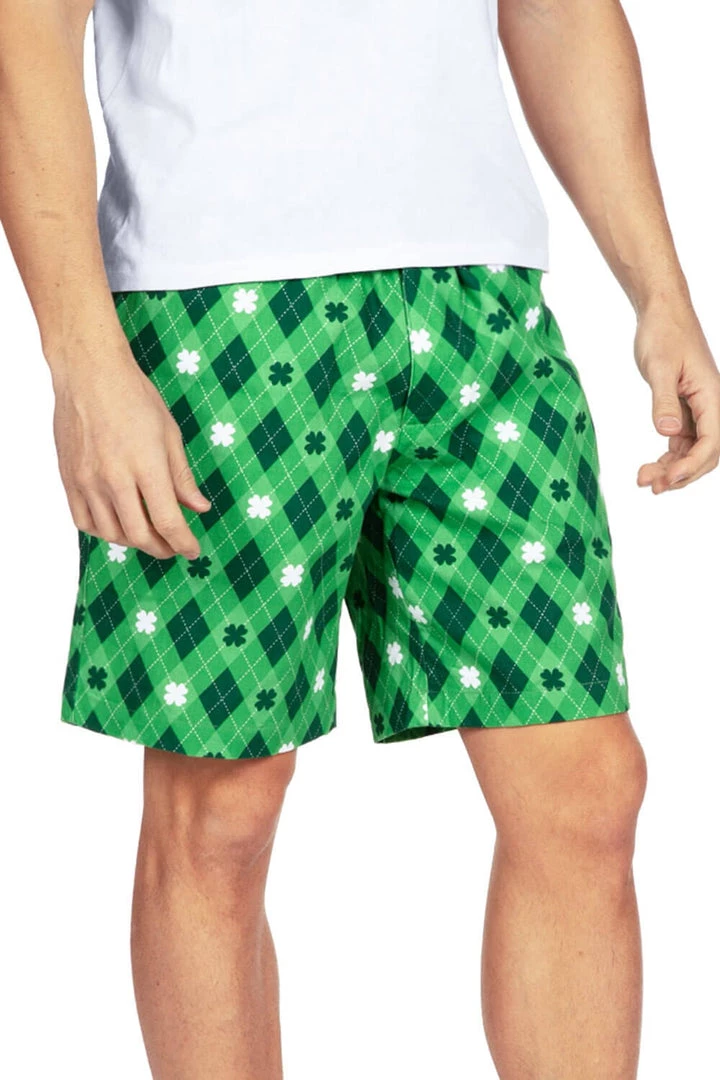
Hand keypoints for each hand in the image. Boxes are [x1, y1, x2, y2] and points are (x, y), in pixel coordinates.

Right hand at [51, 333, 210, 558]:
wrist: (89, 374)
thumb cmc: (133, 396)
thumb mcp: (170, 434)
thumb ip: (182, 476)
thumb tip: (199, 507)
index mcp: (146, 466)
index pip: (168, 521)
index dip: (183, 543)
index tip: (193, 551)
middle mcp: (114, 478)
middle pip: (139, 534)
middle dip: (161, 549)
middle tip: (173, 548)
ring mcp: (87, 480)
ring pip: (110, 533)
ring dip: (133, 542)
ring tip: (148, 537)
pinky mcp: (69, 478)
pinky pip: (84, 521)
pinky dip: (103, 532)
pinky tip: (117, 526)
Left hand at [635, 301, 719, 493]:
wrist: (662, 314)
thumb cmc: (664, 334)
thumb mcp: (659, 367)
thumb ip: (664, 400)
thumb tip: (668, 432)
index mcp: (713, 396)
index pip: (712, 442)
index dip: (691, 466)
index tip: (667, 480)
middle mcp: (712, 406)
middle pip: (707, 454)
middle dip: (682, 474)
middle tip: (651, 487)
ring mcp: (700, 410)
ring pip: (694, 452)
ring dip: (673, 469)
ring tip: (644, 480)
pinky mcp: (686, 410)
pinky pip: (684, 443)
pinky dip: (669, 458)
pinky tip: (649, 467)